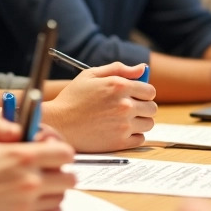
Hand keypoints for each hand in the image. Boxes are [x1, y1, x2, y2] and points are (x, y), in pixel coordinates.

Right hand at [0, 139, 75, 210]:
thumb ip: (21, 145)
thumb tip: (44, 145)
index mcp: (23, 156)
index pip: (64, 153)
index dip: (62, 154)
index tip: (55, 155)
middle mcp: (28, 181)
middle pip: (69, 179)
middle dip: (62, 175)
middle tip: (51, 174)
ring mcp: (24, 204)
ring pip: (58, 200)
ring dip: (52, 193)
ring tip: (37, 189)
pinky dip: (37, 210)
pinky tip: (24, 203)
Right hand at [41, 62, 155, 151]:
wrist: (58, 123)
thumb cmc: (72, 98)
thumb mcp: (90, 75)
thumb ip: (119, 69)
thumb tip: (142, 68)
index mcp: (119, 86)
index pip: (150, 91)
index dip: (143, 93)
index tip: (135, 96)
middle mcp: (125, 105)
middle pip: (152, 108)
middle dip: (143, 107)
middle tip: (128, 108)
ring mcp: (123, 125)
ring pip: (148, 124)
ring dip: (140, 121)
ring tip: (123, 120)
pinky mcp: (119, 142)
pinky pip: (141, 139)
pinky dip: (134, 135)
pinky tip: (120, 130)